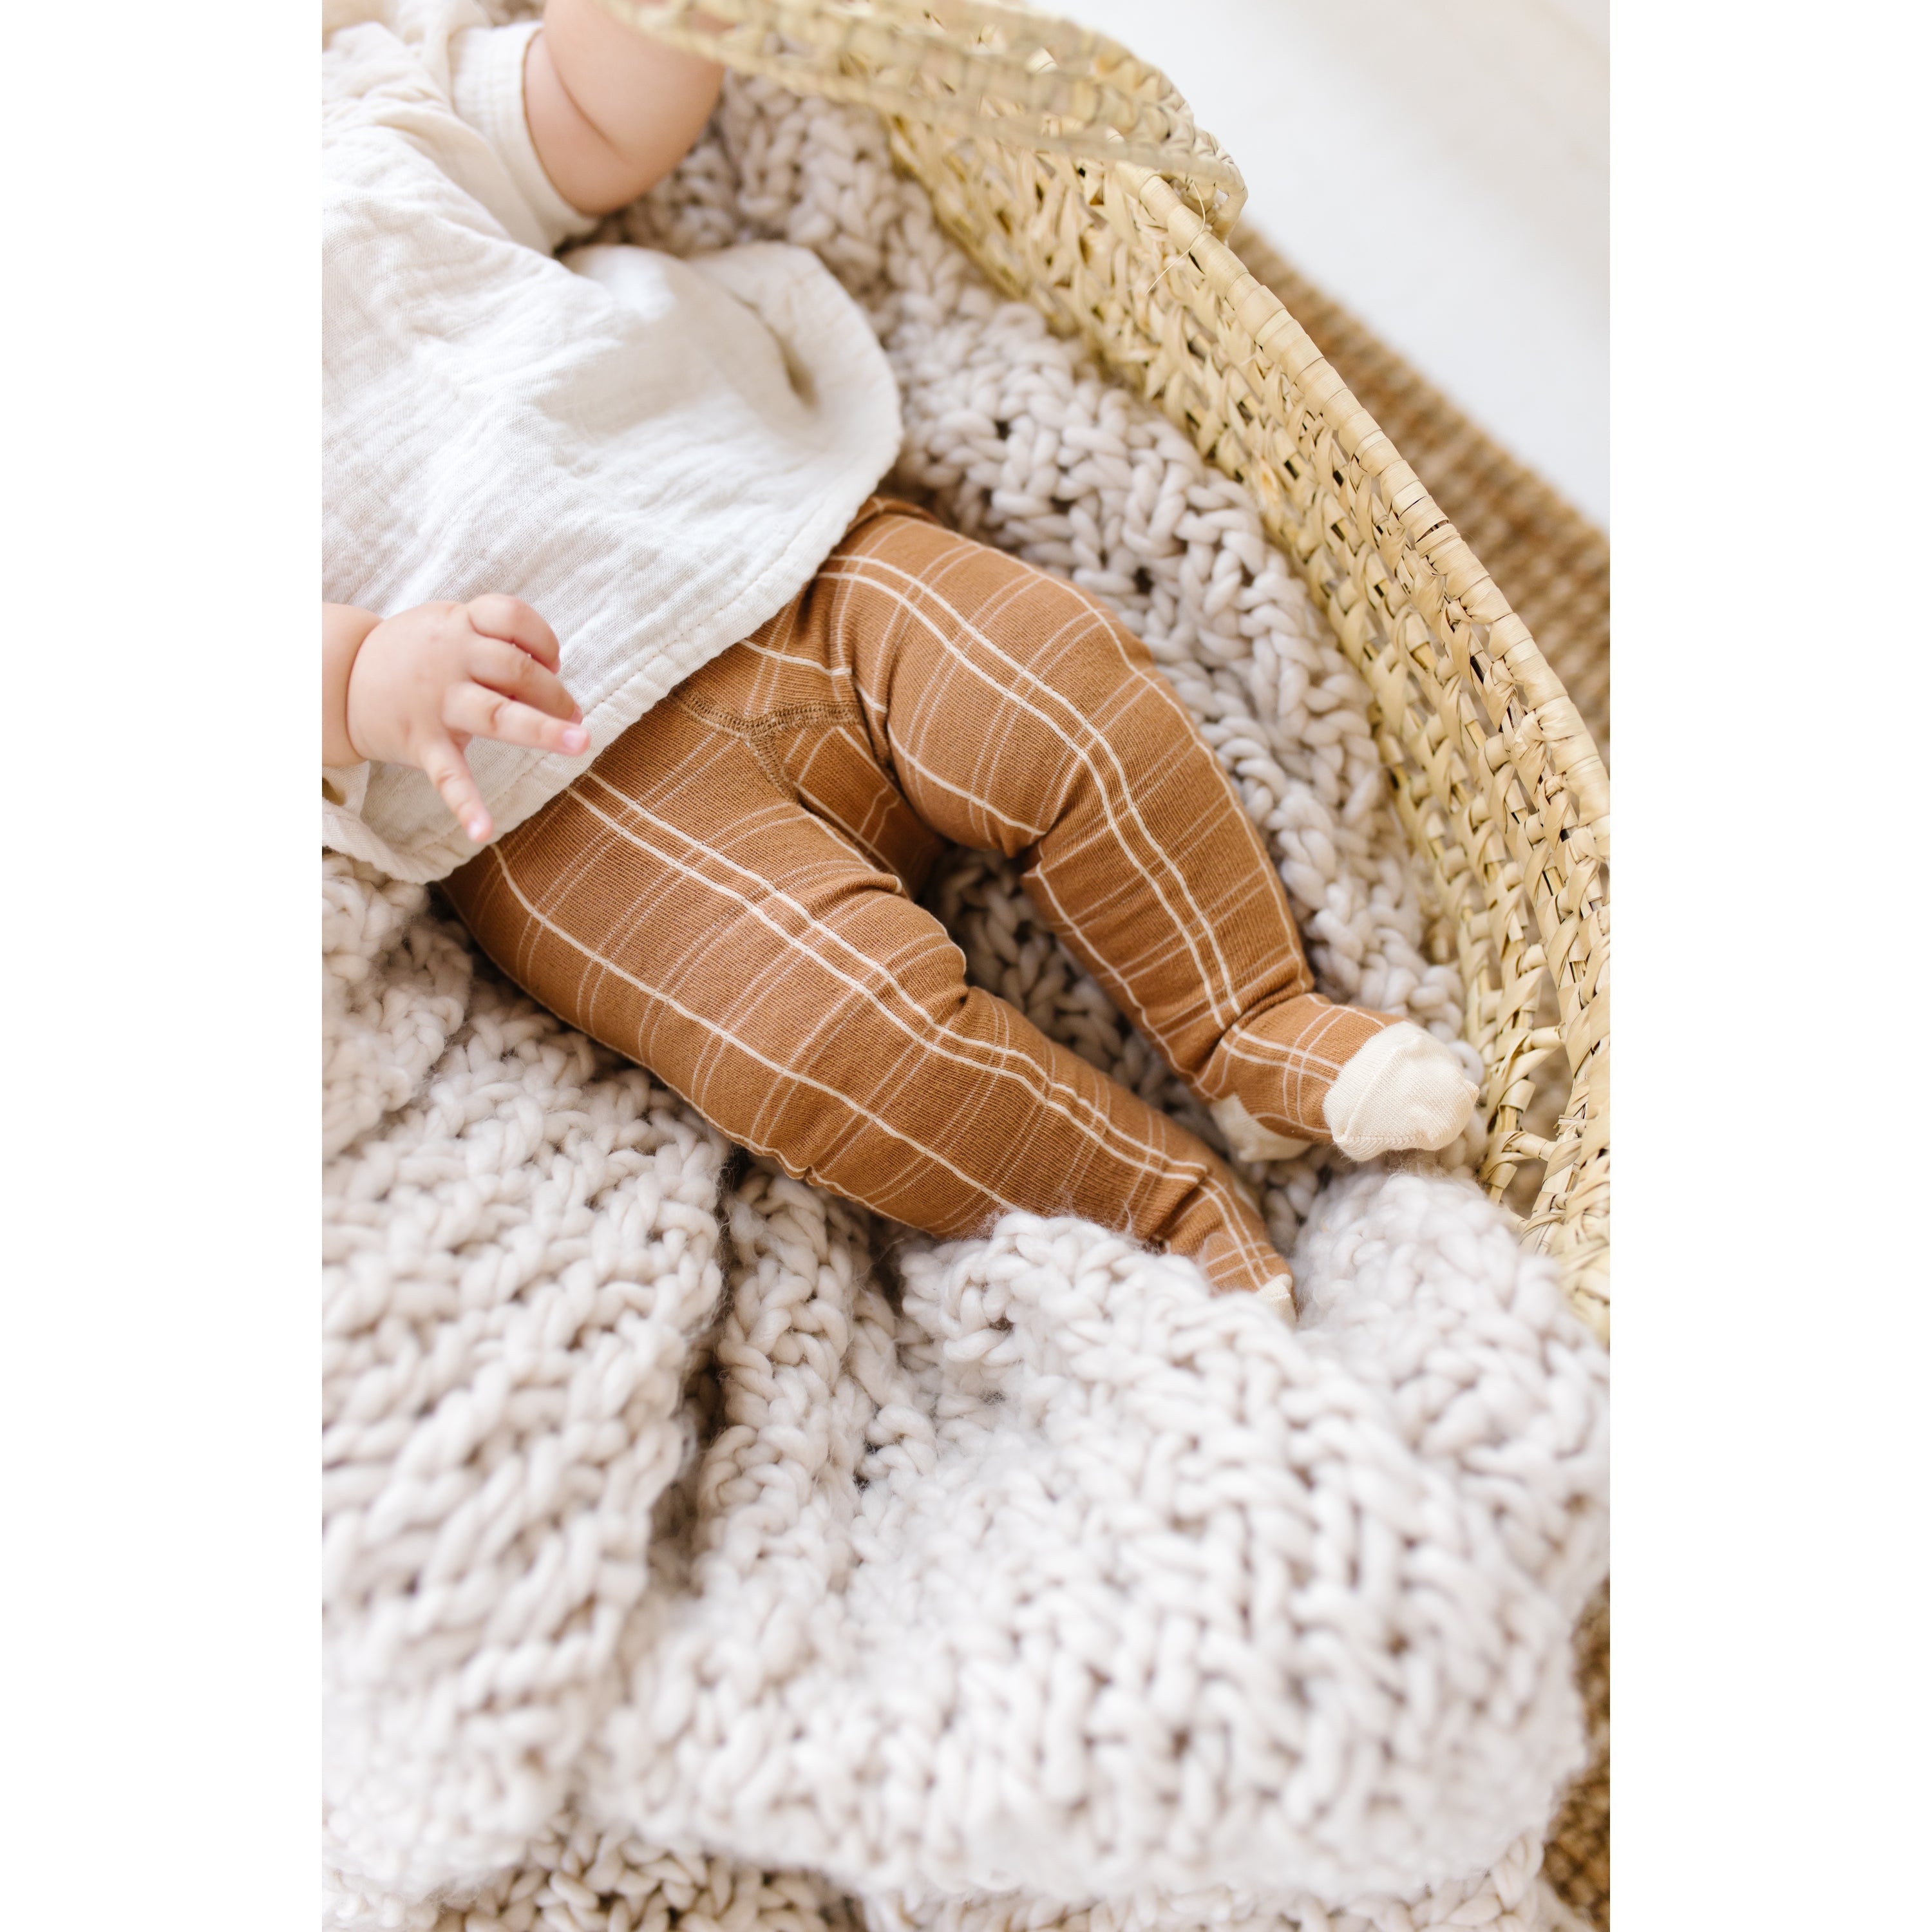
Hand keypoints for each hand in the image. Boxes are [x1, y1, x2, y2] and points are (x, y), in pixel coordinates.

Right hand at [331, 595, 588, 843]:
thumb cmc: (418, 651)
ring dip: (542, 729)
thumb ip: (495, 642)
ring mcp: (437, 703)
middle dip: (554, 692)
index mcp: (459, 626)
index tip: (551, 660)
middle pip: (515, 668)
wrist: (342, 676)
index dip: (542, 638)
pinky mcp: (422, 742)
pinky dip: (465, 804)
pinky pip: (447, 775)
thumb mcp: (449, 625)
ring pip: (496, 714)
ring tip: (579, 742)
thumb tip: (550, 673)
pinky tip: (483, 830)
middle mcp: (450, 661)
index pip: (511, 617)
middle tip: (575, 715)